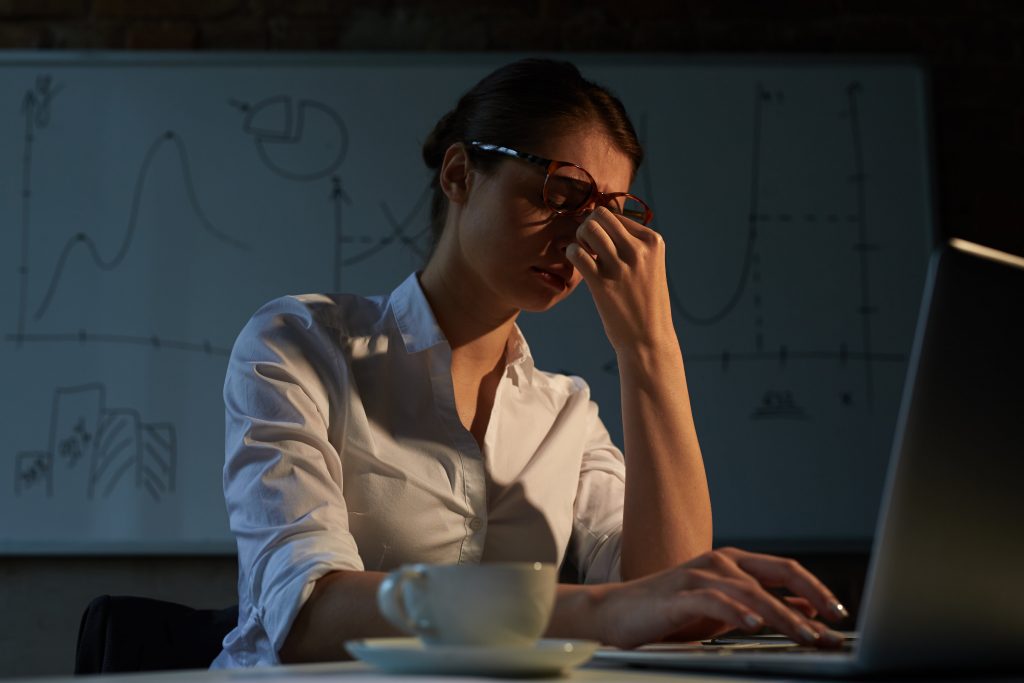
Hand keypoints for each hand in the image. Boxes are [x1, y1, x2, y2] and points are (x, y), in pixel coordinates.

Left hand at [565, 207, 674, 354]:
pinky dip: (572, 254)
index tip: (601, 244)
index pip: (617, 215)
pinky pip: (577, 253)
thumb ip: (631, 244)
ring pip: (588, 229)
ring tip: (585, 255)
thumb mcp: (649, 266)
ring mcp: (620, 266)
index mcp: (653, 242)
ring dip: (579, 238)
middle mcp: (638, 250)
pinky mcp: (602, 283)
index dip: (602, 226)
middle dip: (588, 226)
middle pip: (601, 216)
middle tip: (588, 245)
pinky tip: (578, 266)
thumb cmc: (646, 302)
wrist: (649, 339)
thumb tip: (599, 224)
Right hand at [592, 547, 848, 649]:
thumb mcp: (724, 610)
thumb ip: (761, 606)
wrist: (616, 614)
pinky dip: (737, 612)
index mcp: (734, 564)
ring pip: (752, 591)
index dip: (817, 590)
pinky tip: (755, 626)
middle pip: (777, 574)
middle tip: (835, 624)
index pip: (786, 570)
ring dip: (783, 615)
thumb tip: (807, 611)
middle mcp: (720, 562)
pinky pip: (714, 600)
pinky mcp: (679, 594)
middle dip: (812, 598)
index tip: (840, 615)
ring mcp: (699, 575)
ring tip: (806, 636)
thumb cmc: (670, 614)